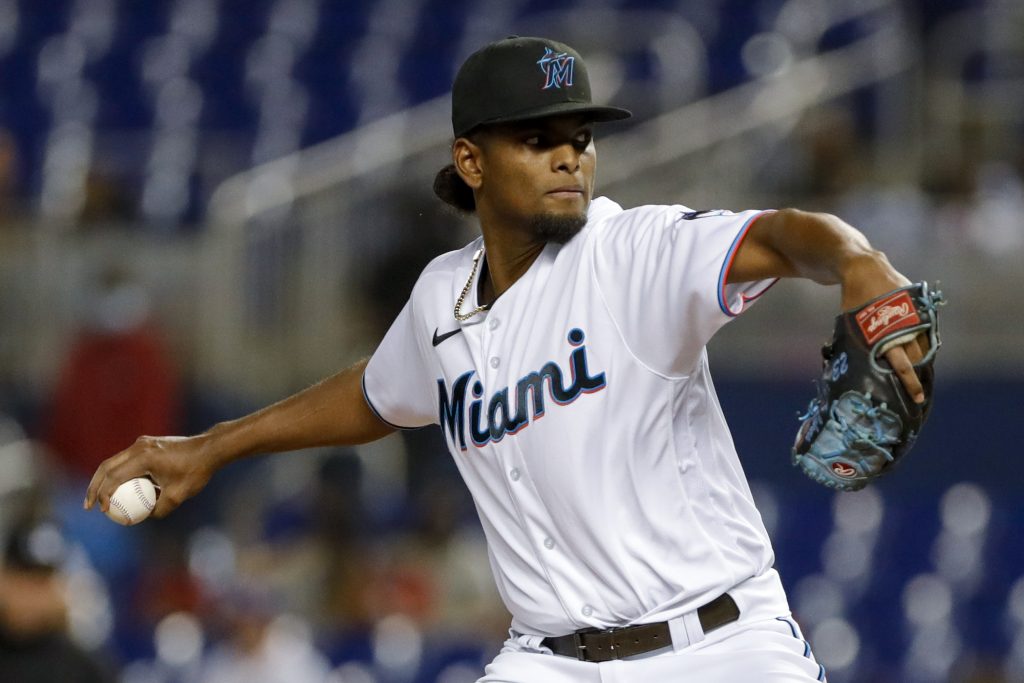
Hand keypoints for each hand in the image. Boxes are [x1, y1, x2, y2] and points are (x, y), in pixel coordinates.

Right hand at [84, 435, 216, 517]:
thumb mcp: (179, 495)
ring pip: (114, 462)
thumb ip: (160, 509)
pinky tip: (118, 491)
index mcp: (144, 457)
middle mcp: (139, 447)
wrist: (210, 449)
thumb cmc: (196, 471)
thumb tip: (145, 517)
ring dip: (103, 480)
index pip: (115, 476)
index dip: (104, 495)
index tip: (103, 511)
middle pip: (106, 467)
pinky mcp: (146, 444)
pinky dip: (117, 474)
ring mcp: (142, 443)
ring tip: (97, 500)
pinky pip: (126, 460)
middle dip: (94, 487)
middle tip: (89, 507)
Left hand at [840, 254, 927, 403]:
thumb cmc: (854, 301)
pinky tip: (923, 355)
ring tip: (923, 377)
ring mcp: (916, 315)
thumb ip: (855, 346)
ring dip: (924, 361)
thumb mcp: (850, 326)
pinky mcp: (921, 307)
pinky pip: (927, 331)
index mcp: (885, 334)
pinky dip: (925, 344)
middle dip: (919, 376)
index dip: (910, 382)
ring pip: (925, 345)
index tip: (917, 397)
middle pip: (918, 358)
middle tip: (919, 394)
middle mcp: (905, 326)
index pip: (903, 364)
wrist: (867, 269)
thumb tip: (848, 370)